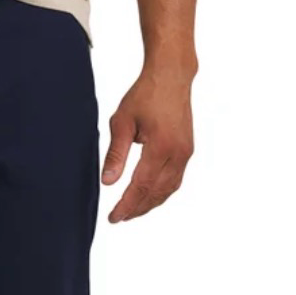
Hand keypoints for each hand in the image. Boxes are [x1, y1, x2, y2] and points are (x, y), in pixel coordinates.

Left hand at [102, 66, 194, 221]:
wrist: (171, 76)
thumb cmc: (146, 95)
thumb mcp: (122, 122)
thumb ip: (116, 155)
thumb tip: (108, 182)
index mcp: (161, 147)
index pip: (140, 187)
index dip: (126, 206)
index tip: (113, 218)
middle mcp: (177, 154)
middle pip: (155, 193)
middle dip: (136, 209)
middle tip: (119, 218)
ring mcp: (185, 153)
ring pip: (167, 190)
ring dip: (149, 204)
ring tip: (131, 212)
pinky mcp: (187, 151)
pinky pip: (175, 181)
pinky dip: (161, 193)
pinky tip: (148, 197)